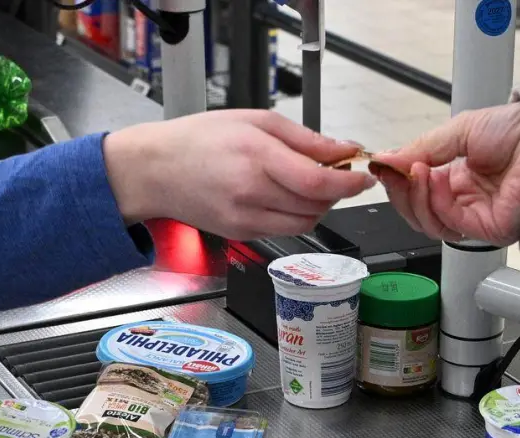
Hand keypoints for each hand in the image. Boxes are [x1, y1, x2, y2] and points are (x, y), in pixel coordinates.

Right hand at [103, 109, 374, 239]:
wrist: (154, 170)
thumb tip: (343, 149)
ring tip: (308, 182)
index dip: (349, 183)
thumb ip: (304, 138)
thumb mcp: (255, 121)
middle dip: (335, 191)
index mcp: (256, 158)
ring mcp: (246, 219)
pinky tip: (284, 195)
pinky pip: (285, 229)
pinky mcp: (243, 235)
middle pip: (317, 205)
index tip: (364, 176)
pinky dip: (296, 214)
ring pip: (305, 222)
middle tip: (335, 171)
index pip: (318, 182)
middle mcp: (252, 194)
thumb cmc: (199, 139)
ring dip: (318, 205)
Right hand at [373, 102, 519, 244]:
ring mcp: (476, 215)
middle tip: (392, 170)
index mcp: (460, 175)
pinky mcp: (486, 229)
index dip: (398, 179)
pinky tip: (436, 179)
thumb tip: (388, 159)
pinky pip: (448, 224)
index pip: (418, 189)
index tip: (381, 164)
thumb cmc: (518, 130)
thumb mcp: (459, 130)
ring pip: (428, 222)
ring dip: (415, 196)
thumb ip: (423, 148)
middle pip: (418, 210)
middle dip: (400, 191)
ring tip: (418, 170)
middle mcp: (466, 198)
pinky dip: (435, 202)